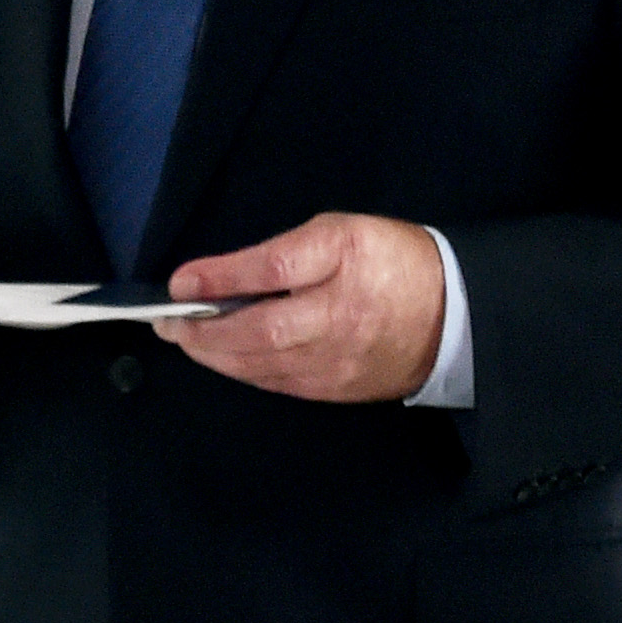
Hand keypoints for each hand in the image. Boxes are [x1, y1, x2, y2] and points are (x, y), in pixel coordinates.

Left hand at [156, 214, 443, 402]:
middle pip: (258, 331)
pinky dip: (243, 371)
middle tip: (167, 322)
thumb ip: (283, 253)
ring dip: (214, 354)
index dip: (220, 278)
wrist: (454, 314)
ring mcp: (338, 362)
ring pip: (261, 365)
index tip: (180, 282)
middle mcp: (339, 318)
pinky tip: (225, 358)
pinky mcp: (337, 390)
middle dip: (203, 330)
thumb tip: (220, 279)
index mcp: (344, 263)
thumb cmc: (390, 259)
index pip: (271, 271)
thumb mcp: (342, 232)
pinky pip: (277, 384)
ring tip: (185, 340)